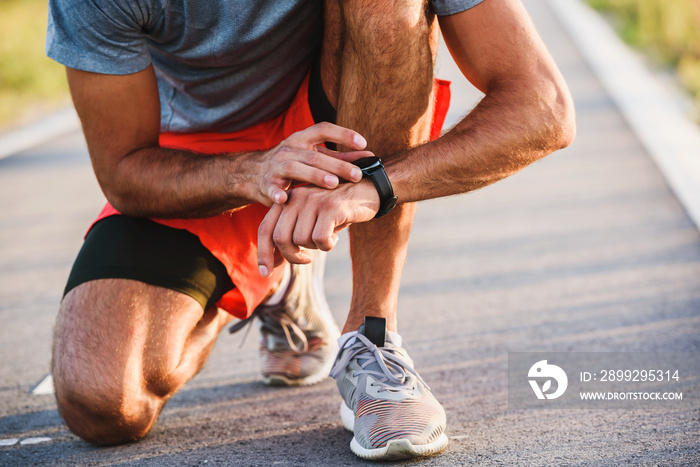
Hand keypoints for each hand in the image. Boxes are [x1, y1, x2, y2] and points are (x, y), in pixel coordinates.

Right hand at [248, 122, 372, 205]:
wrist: (253, 173)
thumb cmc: (293, 163)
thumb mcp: (315, 156)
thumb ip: (341, 157)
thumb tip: (371, 157)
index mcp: (302, 139)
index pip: (323, 129)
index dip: (343, 134)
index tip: (363, 142)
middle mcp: (289, 148)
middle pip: (314, 154)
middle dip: (337, 165)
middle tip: (356, 175)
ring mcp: (275, 166)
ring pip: (295, 167)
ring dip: (314, 176)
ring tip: (333, 185)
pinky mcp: (265, 184)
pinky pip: (271, 188)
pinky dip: (277, 193)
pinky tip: (285, 199)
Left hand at [257, 180, 380, 275]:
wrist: (368, 190)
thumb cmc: (336, 211)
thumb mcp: (310, 219)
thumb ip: (291, 234)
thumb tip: (273, 263)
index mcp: (287, 200)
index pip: (265, 229)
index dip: (264, 254)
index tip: (265, 273)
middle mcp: (296, 197)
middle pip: (281, 238)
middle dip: (292, 256)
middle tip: (306, 260)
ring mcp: (313, 200)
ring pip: (301, 240)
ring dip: (315, 248)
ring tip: (326, 238)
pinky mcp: (331, 206)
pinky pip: (320, 239)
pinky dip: (327, 245)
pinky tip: (335, 237)